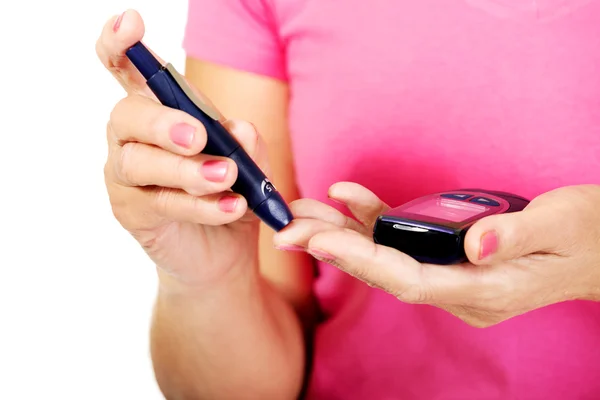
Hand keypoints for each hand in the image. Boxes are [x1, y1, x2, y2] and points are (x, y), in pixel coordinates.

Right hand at [96, 10, 267, 286]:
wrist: (225, 252)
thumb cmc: (231, 195)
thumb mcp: (249, 166)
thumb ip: (245, 144)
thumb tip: (237, 128)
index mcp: (160, 111)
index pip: (129, 71)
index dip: (121, 45)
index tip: (130, 22)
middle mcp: (133, 138)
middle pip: (127, 116)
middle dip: (163, 123)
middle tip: (199, 136)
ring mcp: (125, 176)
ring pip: (139, 163)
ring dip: (186, 170)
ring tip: (228, 177)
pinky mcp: (131, 212)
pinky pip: (160, 203)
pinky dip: (199, 205)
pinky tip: (231, 208)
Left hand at [274, 183, 599, 326]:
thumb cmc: (591, 234)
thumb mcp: (565, 226)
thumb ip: (517, 236)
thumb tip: (471, 243)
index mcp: (486, 291)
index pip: (410, 281)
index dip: (362, 261)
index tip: (319, 242)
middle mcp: (461, 292)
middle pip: (386, 273)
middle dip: (335, 250)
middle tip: (286, 229)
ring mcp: (454, 278)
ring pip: (387, 259)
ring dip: (342, 236)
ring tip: (300, 213)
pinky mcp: (451, 260)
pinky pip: (405, 244)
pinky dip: (376, 222)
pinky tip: (348, 199)